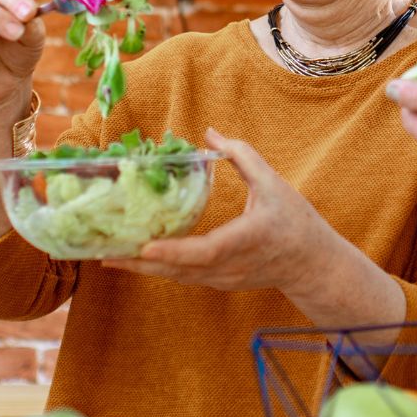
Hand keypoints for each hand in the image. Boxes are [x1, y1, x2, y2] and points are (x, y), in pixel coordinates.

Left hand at [104, 129, 341, 294]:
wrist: (312, 265)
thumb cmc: (296, 223)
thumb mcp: (274, 184)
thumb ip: (243, 156)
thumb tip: (210, 134)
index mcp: (246, 240)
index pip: (205, 251)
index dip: (174, 251)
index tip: (146, 248)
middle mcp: (230, 266)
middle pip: (179, 270)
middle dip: (140, 264)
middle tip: (104, 254)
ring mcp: (222, 279)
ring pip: (177, 277)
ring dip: (143, 270)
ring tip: (109, 257)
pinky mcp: (217, 282)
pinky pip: (183, 276)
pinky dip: (159, 269)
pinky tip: (136, 259)